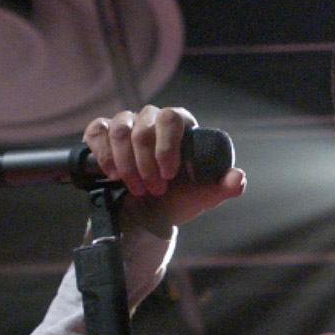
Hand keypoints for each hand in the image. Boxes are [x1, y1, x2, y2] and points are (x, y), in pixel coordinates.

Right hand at [83, 105, 246, 235]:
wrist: (149, 216)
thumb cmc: (179, 199)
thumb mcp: (204, 196)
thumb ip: (224, 186)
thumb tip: (237, 178)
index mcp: (179, 126)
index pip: (171, 117)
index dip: (167, 145)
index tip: (169, 174)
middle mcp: (152, 119)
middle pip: (143, 127)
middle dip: (147, 163)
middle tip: (155, 190)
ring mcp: (126, 124)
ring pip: (120, 131)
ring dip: (127, 164)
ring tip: (137, 189)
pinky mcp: (102, 134)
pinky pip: (97, 132)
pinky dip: (104, 154)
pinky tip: (112, 174)